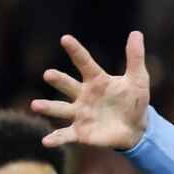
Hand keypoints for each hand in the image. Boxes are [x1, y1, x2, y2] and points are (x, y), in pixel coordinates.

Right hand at [32, 32, 150, 149]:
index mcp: (96, 80)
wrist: (137, 129)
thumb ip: (135, 57)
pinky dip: (55, 138)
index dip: (76, 51)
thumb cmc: (134, 101)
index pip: (84, 62)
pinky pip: (65, 135)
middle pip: (67, 85)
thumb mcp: (138, 79)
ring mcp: (80, 113)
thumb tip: (136, 33)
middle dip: (58, 80)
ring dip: (48, 107)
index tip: (65, 39)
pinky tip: (45, 141)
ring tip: (35, 105)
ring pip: (60, 108)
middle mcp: (83, 95)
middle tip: (48, 74)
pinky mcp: (81, 132)